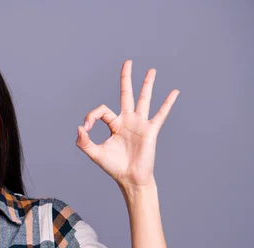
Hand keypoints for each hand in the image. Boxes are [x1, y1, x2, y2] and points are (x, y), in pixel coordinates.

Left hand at [76, 59, 179, 188]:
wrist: (130, 179)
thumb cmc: (114, 167)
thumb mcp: (94, 153)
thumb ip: (84, 142)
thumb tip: (79, 127)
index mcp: (114, 124)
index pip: (102, 111)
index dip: (91, 116)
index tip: (86, 129)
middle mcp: (127, 121)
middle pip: (126, 94)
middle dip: (126, 78)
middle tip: (127, 62)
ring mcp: (140, 124)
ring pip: (144, 99)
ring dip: (147, 84)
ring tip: (151, 70)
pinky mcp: (150, 130)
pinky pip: (160, 114)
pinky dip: (167, 103)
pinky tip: (174, 91)